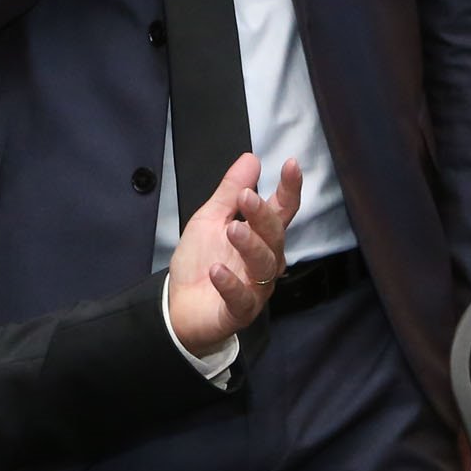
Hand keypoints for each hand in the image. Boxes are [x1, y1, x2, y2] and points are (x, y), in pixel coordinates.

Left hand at [166, 153, 304, 353]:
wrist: (179, 305)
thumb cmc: (200, 261)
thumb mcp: (210, 219)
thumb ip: (229, 191)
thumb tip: (251, 158)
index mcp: (261, 236)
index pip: (282, 210)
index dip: (289, 188)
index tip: (291, 164)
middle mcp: (265, 261)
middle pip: (275, 236)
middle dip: (263, 216)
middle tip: (245, 197)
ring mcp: (255, 287)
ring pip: (264, 265)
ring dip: (250, 245)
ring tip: (232, 229)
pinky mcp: (239, 311)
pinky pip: (241, 298)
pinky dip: (230, 283)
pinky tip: (217, 270)